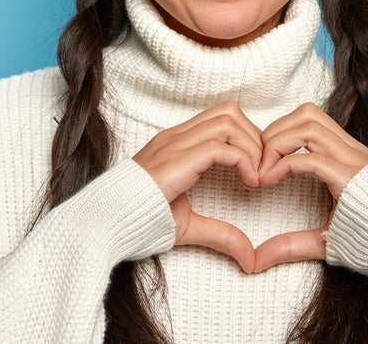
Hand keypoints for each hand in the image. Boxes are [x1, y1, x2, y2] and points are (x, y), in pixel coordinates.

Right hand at [132, 101, 262, 271]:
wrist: (103, 224)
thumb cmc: (138, 222)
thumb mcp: (188, 226)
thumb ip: (220, 234)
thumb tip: (250, 257)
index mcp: (176, 143)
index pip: (221, 118)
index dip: (246, 138)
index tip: (258, 169)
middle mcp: (176, 137)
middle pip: (229, 111)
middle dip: (254, 136)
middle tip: (264, 169)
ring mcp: (175, 144)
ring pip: (228, 121)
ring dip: (252, 146)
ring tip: (258, 176)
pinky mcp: (177, 159)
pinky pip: (221, 146)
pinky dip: (244, 160)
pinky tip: (250, 183)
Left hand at [252, 102, 367, 272]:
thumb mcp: (325, 239)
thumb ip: (292, 244)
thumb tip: (258, 259)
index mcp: (350, 157)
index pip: (312, 120)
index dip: (281, 133)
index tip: (263, 164)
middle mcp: (353, 152)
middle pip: (307, 113)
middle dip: (275, 131)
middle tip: (258, 162)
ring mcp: (354, 161)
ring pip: (309, 125)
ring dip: (277, 142)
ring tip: (262, 171)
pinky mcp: (352, 178)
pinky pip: (311, 158)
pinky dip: (283, 164)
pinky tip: (268, 181)